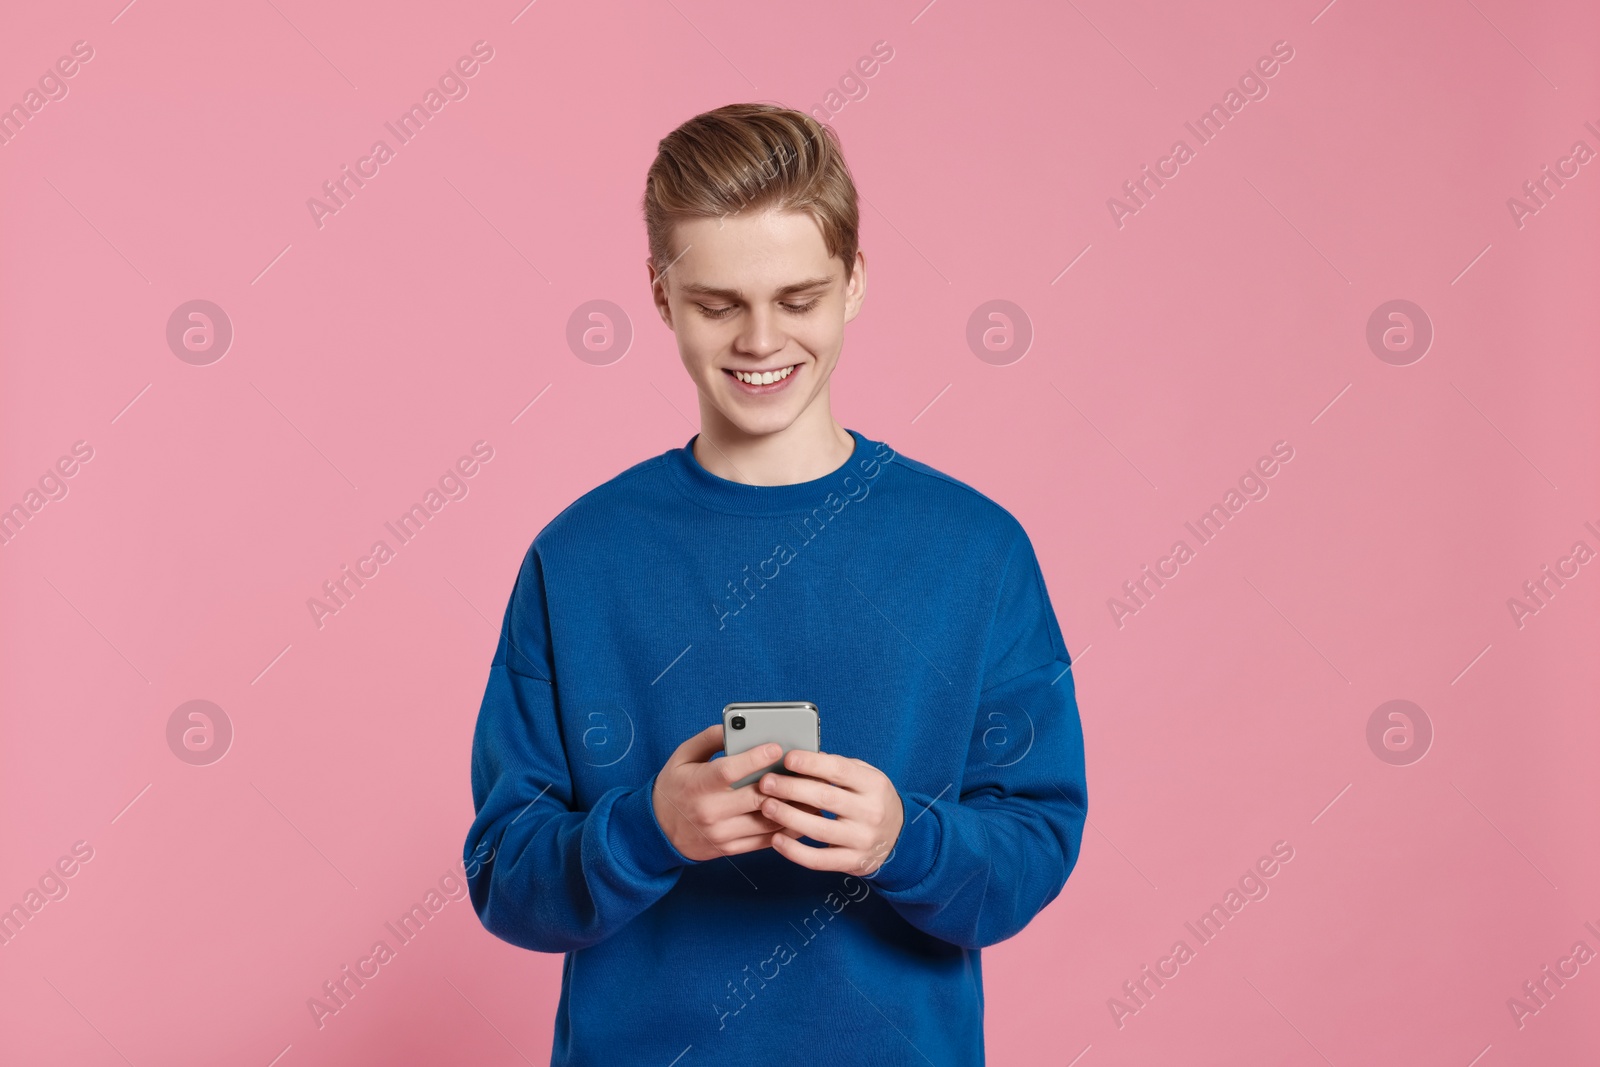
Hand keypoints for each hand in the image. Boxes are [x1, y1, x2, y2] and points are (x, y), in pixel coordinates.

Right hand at [652, 724, 819, 862]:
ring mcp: (722, 834)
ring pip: (766, 822)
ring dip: (792, 807)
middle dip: (783, 784)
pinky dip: (786, 828)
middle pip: (755, 797)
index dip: (755, 758)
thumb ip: (708, 738)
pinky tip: (800, 814)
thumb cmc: (674, 787)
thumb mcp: (682, 756)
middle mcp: (710, 812)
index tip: (777, 747)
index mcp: (698, 785)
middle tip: (805, 770)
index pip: (729, 771)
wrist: (657, 831)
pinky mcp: (730, 849)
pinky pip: (765, 841)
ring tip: (810, 791)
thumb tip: (736, 725)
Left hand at [757, 749, 904, 875]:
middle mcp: (871, 812)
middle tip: (766, 783)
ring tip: (766, 806)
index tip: (787, 759)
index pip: (839, 770)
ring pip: (819, 829)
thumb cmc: (872, 801)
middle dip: (791, 788)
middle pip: (825, 798)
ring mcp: (862, 840)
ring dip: (788, 817)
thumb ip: (839, 767)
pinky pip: (819, 860)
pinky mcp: (852, 862)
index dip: (811, 763)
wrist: (899, 838)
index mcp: (874, 785)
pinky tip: (776, 840)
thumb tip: (804, 757)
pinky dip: (795, 852)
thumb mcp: (866, 778)